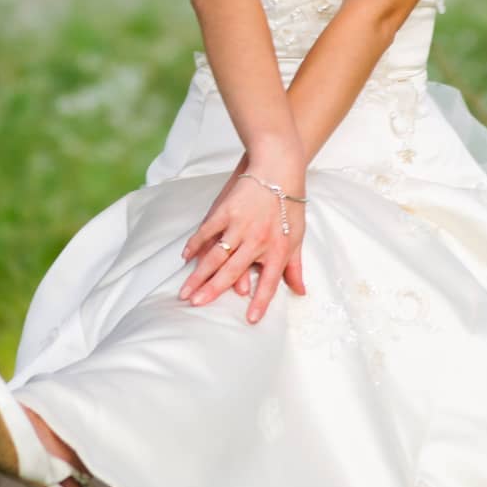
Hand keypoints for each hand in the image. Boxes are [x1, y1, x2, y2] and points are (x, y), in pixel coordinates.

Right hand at [178, 151, 307, 324]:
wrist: (279, 167)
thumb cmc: (290, 203)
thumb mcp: (297, 236)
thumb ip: (295, 267)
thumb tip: (300, 292)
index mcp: (278, 248)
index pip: (269, 281)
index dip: (260, 301)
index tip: (250, 319)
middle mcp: (258, 240)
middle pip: (233, 271)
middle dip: (213, 290)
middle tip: (196, 305)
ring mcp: (240, 225)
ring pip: (216, 255)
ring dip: (199, 274)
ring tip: (186, 291)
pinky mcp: (225, 210)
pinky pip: (207, 231)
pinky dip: (195, 244)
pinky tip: (186, 257)